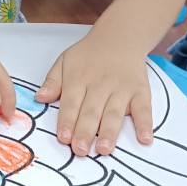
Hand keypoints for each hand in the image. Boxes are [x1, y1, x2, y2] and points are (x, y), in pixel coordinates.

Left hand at [35, 34, 152, 155]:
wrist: (120, 36)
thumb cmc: (89, 54)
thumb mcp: (65, 61)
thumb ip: (52, 81)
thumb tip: (40, 97)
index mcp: (79, 78)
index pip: (71, 103)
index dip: (67, 120)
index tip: (64, 138)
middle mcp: (100, 84)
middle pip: (92, 111)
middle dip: (85, 131)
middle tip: (80, 150)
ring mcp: (122, 88)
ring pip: (114, 113)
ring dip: (110, 132)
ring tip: (104, 149)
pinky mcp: (140, 90)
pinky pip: (143, 108)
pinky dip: (145, 124)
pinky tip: (145, 138)